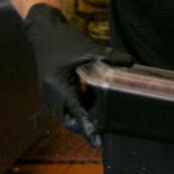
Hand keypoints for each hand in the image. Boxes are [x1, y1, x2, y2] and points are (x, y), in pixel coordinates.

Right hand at [22, 3, 134, 146]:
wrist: (43, 31)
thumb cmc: (63, 39)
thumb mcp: (87, 48)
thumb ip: (109, 56)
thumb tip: (130, 62)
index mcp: (57, 85)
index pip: (75, 111)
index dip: (88, 127)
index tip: (97, 142)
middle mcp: (50, 94)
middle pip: (70, 118)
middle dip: (87, 123)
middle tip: (105, 127)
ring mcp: (49, 94)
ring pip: (68, 112)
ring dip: (84, 113)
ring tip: (103, 112)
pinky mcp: (52, 90)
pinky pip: (66, 104)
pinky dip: (80, 104)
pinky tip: (95, 98)